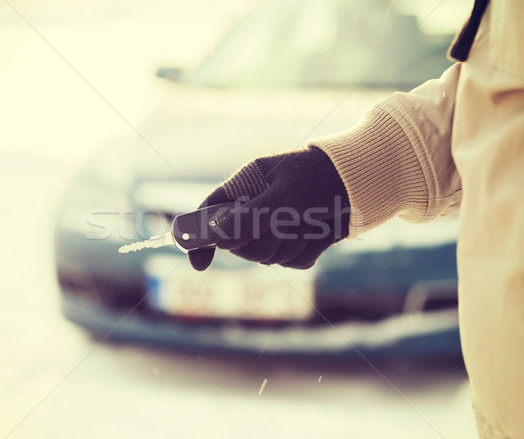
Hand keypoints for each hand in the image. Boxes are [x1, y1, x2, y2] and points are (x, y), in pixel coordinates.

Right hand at [188, 146, 349, 270]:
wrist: (360, 185)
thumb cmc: (320, 178)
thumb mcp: (284, 195)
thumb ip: (251, 217)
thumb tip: (218, 239)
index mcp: (244, 187)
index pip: (209, 214)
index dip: (199, 238)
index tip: (200, 264)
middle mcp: (254, 209)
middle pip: (237, 245)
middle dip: (261, 241)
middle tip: (284, 224)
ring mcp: (274, 228)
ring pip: (266, 257)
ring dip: (290, 243)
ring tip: (308, 221)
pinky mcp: (295, 243)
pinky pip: (291, 261)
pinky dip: (307, 249)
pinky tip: (319, 231)